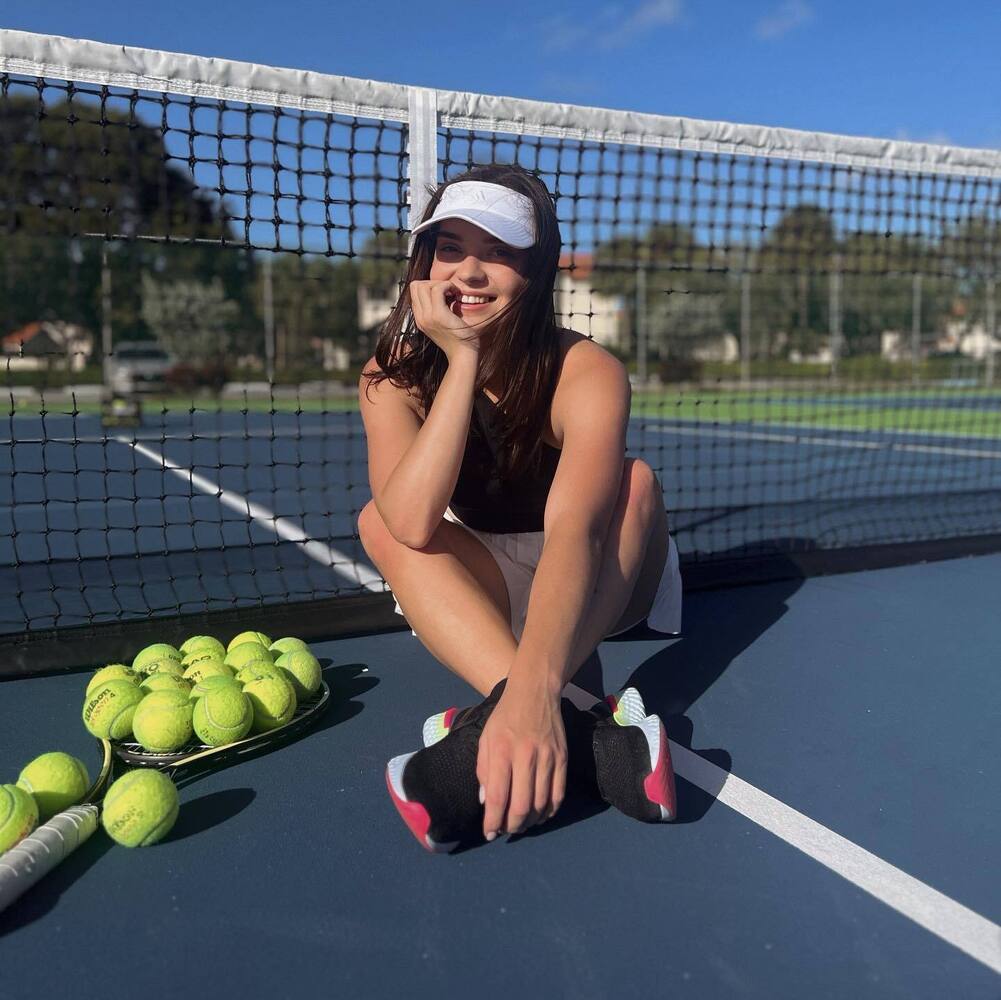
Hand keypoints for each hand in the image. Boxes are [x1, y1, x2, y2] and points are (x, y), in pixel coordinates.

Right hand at [408, 279, 481, 360]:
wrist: (463, 356)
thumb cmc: (459, 340)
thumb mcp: (443, 325)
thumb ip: (438, 312)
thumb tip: (444, 295)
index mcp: (420, 319)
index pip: (414, 292)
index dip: (429, 287)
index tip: (444, 293)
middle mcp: (420, 318)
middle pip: (415, 285)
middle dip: (433, 282)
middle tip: (448, 290)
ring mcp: (428, 317)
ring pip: (424, 285)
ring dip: (440, 283)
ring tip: (453, 292)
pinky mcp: (439, 316)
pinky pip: (438, 289)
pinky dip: (448, 286)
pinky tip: (456, 294)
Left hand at [476, 682, 567, 839]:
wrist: (535, 692)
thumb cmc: (505, 716)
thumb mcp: (485, 739)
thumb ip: (483, 770)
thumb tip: (487, 802)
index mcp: (501, 751)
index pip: (497, 796)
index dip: (493, 820)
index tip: (489, 833)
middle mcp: (526, 756)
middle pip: (521, 806)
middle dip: (512, 826)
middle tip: (505, 830)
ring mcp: (548, 758)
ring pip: (541, 804)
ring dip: (530, 821)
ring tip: (521, 824)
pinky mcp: (563, 758)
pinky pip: (559, 794)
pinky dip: (549, 811)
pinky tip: (540, 815)